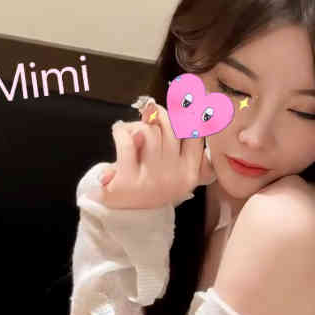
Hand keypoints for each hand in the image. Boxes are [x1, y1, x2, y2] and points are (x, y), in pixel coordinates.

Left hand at [99, 100, 215, 208]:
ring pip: (150, 132)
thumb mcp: (173, 170)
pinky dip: (120, 131)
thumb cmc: (150, 186)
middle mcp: (175, 176)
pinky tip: (118, 132)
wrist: (127, 216)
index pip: (195, 134)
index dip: (189, 112)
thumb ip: (182, 145)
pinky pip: (127, 140)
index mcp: (190, 173)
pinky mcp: (129, 180)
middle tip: (149, 111)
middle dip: (158, 115)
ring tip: (130, 130)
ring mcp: (153, 179)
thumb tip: (193, 107)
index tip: (186, 99)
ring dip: (137, 125)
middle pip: (171, 128)